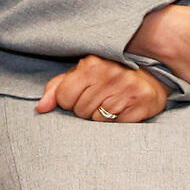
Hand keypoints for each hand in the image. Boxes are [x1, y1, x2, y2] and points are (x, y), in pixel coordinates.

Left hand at [33, 55, 167, 123]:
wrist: (150, 76)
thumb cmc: (108, 76)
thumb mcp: (80, 75)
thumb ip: (56, 89)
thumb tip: (40, 108)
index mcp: (91, 64)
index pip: (64, 96)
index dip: (69, 101)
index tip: (80, 95)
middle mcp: (109, 74)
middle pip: (80, 110)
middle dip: (86, 109)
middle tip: (99, 99)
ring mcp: (126, 88)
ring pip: (97, 120)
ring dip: (101, 117)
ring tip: (111, 103)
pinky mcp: (141, 103)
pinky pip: (116, 125)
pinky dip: (116, 122)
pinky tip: (122, 109)